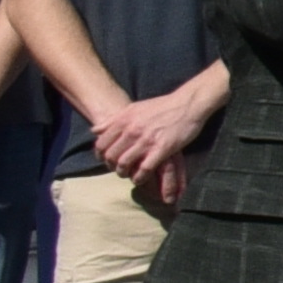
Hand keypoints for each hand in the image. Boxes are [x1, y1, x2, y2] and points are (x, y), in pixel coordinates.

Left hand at [90, 76, 214, 190]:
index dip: (101, 156)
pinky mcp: (162, 149)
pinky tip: (141, 179)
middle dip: (112, 166)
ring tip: (129, 175)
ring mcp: (146, 141)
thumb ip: (113, 120)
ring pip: (125, 164)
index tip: (106, 160)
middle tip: (119, 169)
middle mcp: (132, 131)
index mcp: (123, 121)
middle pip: (111, 156)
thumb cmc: (162, 105)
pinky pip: (145, 169)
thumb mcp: (134, 107)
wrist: (188, 103)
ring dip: (124, 173)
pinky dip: (140, 177)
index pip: (102, 144)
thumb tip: (95, 130)